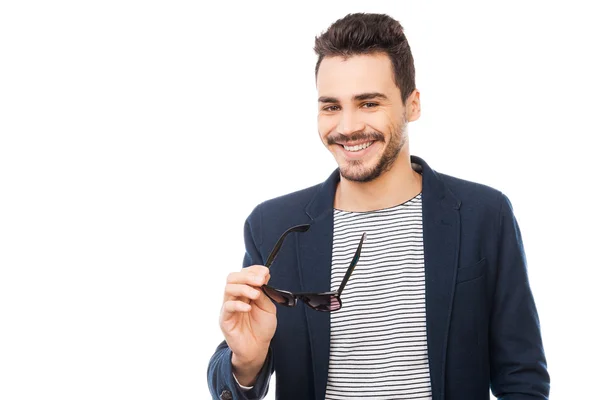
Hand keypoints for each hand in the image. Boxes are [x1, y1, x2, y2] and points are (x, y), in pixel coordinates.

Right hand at [219, 265, 276, 383]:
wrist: (257, 348)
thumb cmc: (262, 328)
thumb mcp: (267, 307)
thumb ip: (264, 293)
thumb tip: (262, 277)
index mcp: (244, 292)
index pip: (243, 273)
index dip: (253, 270)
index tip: (265, 273)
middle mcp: (234, 297)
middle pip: (232, 277)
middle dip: (247, 276)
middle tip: (260, 281)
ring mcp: (228, 307)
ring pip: (229, 289)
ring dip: (244, 288)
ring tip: (256, 295)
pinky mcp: (225, 319)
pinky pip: (227, 307)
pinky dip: (238, 305)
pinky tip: (248, 308)